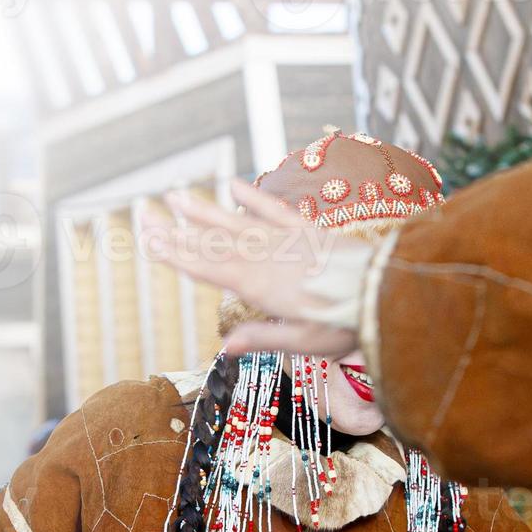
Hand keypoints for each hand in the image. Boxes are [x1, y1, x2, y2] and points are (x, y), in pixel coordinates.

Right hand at [144, 180, 370, 357]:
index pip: (209, 270)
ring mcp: (286, 241)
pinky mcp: (308, 230)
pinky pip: (275, 211)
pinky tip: (232, 184)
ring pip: (236, 224)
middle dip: (176, 231)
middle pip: (213, 244)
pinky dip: (252, 198)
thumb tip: (223, 347)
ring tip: (175, 196)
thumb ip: (263, 339)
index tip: (148, 241)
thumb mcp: (304, 342)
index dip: (176, 256)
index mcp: (261, 288)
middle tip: (143, 215)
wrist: (388, 289)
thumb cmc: (349, 324)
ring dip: (204, 211)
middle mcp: (267, 258)